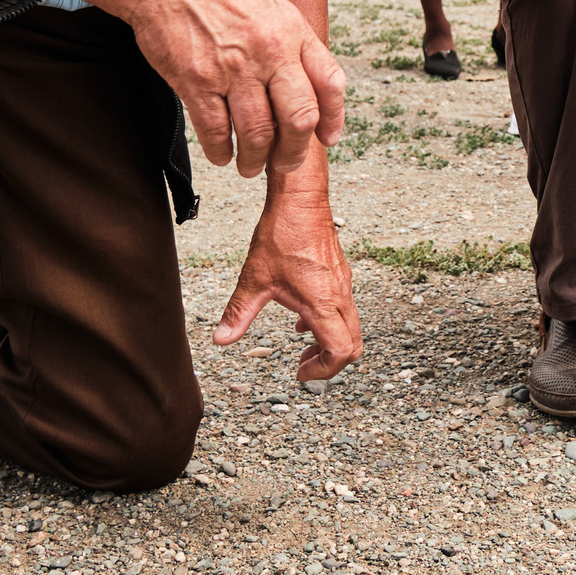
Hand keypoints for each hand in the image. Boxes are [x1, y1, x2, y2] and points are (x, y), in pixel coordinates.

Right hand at [113, 0, 345, 178]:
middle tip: (285, 163)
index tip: (327, 138)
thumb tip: (306, 84)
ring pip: (258, 134)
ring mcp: (233, 68)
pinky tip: (221, 154)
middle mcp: (268, 50)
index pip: (329, 82)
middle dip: (294, 152)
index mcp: (291, 29)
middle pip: (299, 119)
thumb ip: (290, 41)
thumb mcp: (268, 3)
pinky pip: (216, 133)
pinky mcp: (197, 82)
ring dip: (256, 160)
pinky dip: (221, 152)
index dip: (333, 118)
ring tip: (250, 165)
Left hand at [212, 180, 360, 380]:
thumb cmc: (281, 236)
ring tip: (303, 347)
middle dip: (330, 363)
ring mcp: (343, 286)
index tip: (300, 373)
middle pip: (353, 345)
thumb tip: (221, 339)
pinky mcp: (340, 276)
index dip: (324, 371)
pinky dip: (329, 324)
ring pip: (351, 328)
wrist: (300, 202)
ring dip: (330, 344)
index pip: (341, 351)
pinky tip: (302, 320)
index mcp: (322, 303)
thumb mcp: (254, 280)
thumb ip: (238, 313)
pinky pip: (344, 310)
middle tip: (303, 365)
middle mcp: (339, 297)